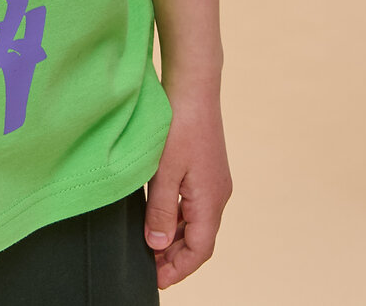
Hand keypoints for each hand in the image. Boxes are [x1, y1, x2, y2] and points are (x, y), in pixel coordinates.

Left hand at [144, 91, 232, 289]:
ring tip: (149, 244)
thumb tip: (156, 246)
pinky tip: (158, 214)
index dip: (178, 269)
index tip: (156, 279)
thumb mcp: (163, 172)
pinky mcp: (207, 169)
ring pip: (196, 222)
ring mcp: (214, 181)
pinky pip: (193, 204)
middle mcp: (217, 195)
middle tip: (148, 265)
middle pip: (199, 239)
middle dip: (175, 256)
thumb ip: (159, 211)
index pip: (199, 250)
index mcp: (211, 201)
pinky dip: (177, 216)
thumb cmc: (179, 125)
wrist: (194, 86)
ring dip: (175, 236)